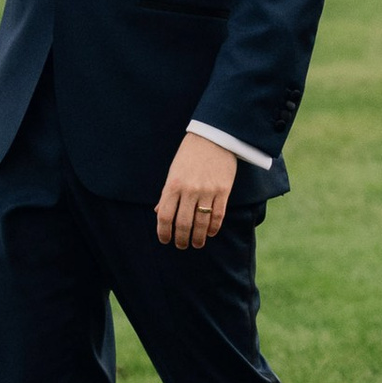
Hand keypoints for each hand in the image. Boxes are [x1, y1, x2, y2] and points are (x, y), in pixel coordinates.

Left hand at [154, 131, 237, 249]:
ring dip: (198, 238)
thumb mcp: (173, 171)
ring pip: (201, 223)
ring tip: (196, 244)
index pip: (164, 216)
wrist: (213, 137)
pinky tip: (210, 233)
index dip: (163, 232)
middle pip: (183, 223)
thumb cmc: (189, 154)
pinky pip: (218, 216)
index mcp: (173, 184)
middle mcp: (189, 190)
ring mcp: (207, 191)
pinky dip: (213, 228)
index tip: (165, 240)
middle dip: (181, 239)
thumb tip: (158, 212)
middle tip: (182, 245)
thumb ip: (167, 193)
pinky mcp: (223, 191)